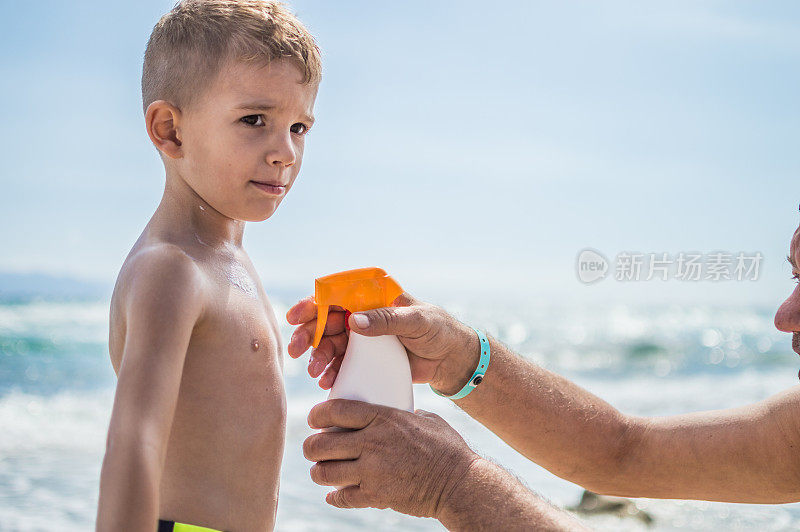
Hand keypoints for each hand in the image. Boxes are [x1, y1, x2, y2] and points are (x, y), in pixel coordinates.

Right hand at [286, 292, 479, 394]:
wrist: (450, 359)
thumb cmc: (437, 330)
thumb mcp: (415, 321)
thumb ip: (385, 320)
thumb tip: (354, 322)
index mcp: (372, 298)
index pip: (336, 296)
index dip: (312, 305)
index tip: (295, 317)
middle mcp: (363, 315)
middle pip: (326, 322)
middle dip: (308, 336)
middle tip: (296, 351)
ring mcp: (363, 339)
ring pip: (330, 345)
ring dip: (318, 357)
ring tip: (317, 372)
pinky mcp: (365, 360)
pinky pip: (341, 364)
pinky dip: (331, 372)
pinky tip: (327, 381)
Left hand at [303, 399, 480, 516]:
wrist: (459, 483)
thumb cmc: (447, 447)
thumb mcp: (425, 418)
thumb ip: (403, 413)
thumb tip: (396, 410)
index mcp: (383, 417)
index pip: (335, 410)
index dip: (317, 415)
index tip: (314, 419)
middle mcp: (372, 442)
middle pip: (320, 444)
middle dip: (312, 448)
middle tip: (314, 449)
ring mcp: (372, 471)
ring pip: (324, 473)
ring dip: (319, 473)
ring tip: (322, 472)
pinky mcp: (375, 496)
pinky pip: (341, 497)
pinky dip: (335, 497)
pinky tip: (336, 494)